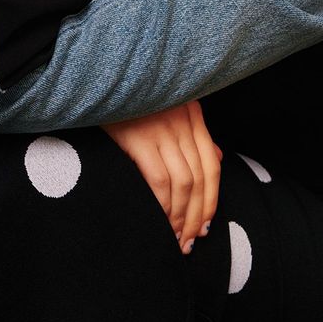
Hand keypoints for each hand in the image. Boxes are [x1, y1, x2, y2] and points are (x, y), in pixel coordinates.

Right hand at [101, 100, 222, 254]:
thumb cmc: (133, 97)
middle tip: (188, 242)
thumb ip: (194, 132)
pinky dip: (163, 205)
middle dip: (197, 216)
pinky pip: (159, 179)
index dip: (211, 200)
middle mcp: (183, 122)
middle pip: (200, 179)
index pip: (212, 165)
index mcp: (193, 114)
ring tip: (174, 238)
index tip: (204, 226)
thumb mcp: (169, 107)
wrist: (104, 78)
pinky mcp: (140, 138)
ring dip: (181, 216)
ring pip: (183, 183)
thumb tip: (218, 158)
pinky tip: (158, 220)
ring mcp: (162, 129)